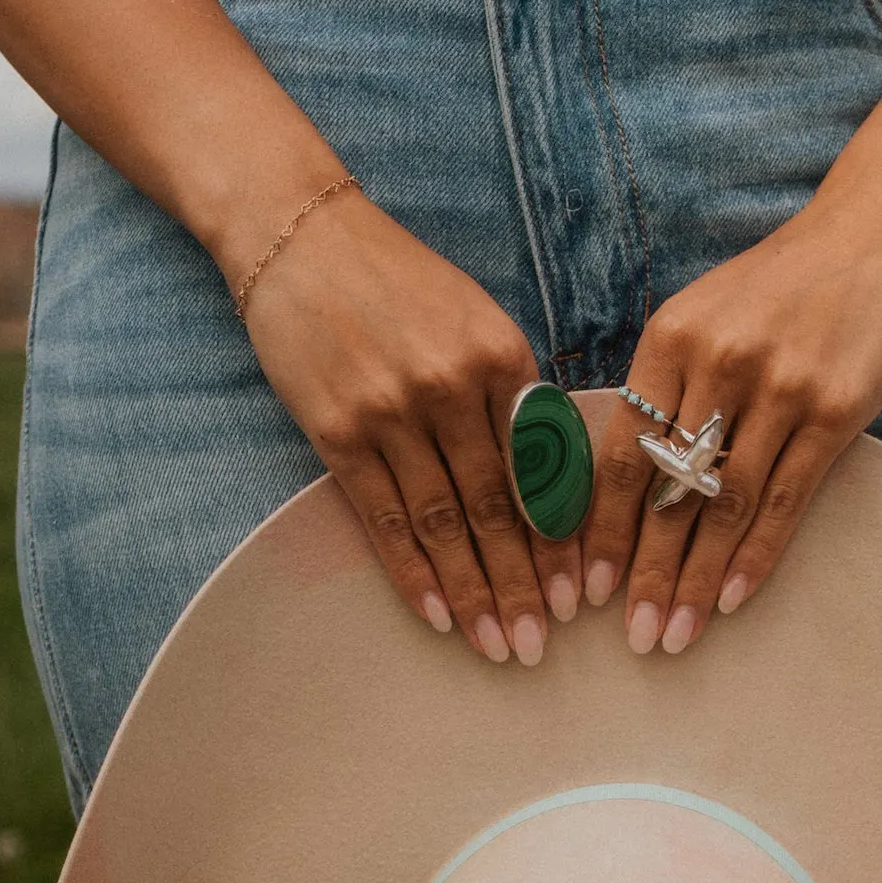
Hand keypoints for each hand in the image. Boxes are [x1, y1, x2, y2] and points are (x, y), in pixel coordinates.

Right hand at [233, 188, 573, 662]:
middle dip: (524, 585)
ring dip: (474, 592)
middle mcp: (454, 387)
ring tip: (499, 646)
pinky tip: (438, 614)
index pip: (544, 469)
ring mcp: (393, 412)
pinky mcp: (338, 430)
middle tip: (542, 645)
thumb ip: (513, 394)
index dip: (561, 540)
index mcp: (504, 358)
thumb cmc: (399, 282)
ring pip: (445, 523)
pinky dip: (412, 571)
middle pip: (499, 507)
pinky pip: (384, 518)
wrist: (302, 236)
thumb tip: (548, 483)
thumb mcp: (477, 320)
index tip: (579, 595)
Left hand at [581, 184, 881, 652]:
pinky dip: (755, 555)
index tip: (588, 587)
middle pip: (669, 490)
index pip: (624, 453)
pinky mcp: (833, 410)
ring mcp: (778, 387)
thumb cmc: (779, 284)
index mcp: (669, 338)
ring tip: (675, 633)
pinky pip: (784, 499)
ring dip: (696, 579)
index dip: (603, 528)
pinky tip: (732, 598)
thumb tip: (628, 481)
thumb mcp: (704, 315)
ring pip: (724, 505)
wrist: (872, 232)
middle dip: (646, 572)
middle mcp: (718, 363)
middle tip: (631, 635)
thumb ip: (667, 386)